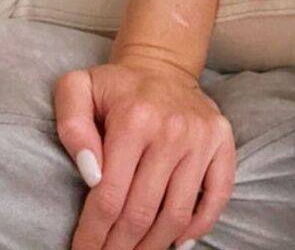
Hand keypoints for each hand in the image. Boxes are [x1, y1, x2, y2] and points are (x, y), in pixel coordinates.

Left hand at [53, 53, 235, 249]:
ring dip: (153, 245)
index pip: (109, 196)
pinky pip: (215, 198)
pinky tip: (177, 241)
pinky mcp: (223, 142)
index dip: (93, 233)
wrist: (161, 63)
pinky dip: (198, 227)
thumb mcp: (77, 89)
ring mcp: (201, 138)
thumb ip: (72, 126)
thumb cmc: (115, 86)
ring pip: (176, 214)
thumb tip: (92, 173)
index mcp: (132, 119)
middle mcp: (171, 130)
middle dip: (119, 247)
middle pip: (141, 212)